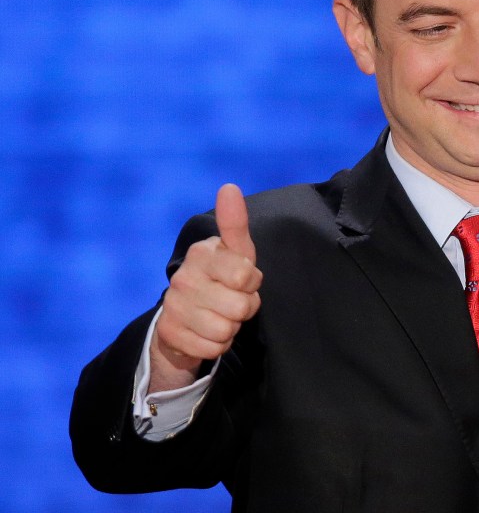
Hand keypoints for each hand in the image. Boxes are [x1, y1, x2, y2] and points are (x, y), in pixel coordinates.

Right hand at [149, 184, 261, 390]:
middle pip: (240, 307)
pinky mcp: (169, 334)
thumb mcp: (237, 252)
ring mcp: (173, 307)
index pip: (245, 276)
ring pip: (226, 330)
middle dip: (244, 308)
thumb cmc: (223, 277)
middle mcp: (183, 278)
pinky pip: (213, 349)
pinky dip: (217, 345)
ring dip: (231, 328)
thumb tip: (229, 187)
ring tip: (220, 315)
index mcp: (201, 254)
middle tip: (232, 300)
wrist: (189, 314)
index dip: (251, 283)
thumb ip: (235, 223)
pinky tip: (206, 332)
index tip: (241, 279)